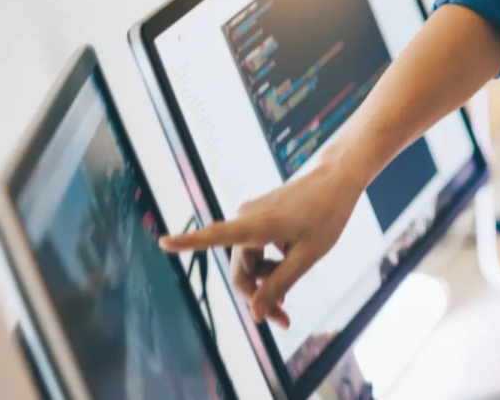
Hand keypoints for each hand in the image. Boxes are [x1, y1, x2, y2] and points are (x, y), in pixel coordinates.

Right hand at [159, 159, 363, 327]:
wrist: (337, 180)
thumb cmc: (327, 215)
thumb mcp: (308, 256)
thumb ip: (280, 284)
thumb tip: (254, 314)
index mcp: (258, 225)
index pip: (217, 235)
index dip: (189, 242)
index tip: (163, 242)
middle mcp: (247, 218)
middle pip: (241, 269)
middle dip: (258, 296)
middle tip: (283, 320)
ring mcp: (251, 216)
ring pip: (249, 261)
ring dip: (266, 281)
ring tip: (290, 298)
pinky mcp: (258, 216)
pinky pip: (256, 248)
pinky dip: (269, 264)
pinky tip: (288, 269)